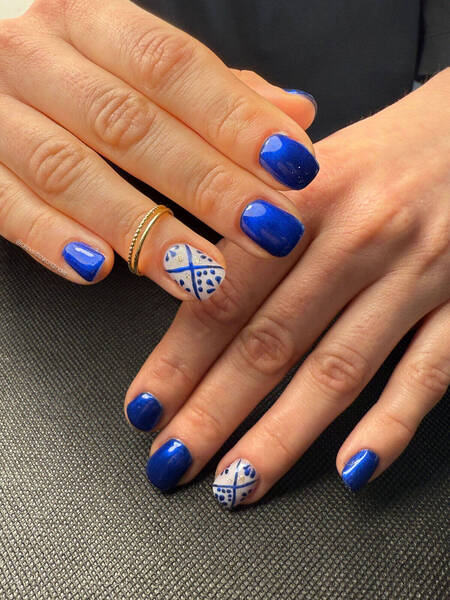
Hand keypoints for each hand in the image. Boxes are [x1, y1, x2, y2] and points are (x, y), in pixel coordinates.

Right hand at [0, 0, 317, 295]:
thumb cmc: (73, 69)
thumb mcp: (138, 63)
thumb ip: (217, 92)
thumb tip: (295, 113)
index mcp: (90, 22)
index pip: (173, 68)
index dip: (235, 120)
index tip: (293, 168)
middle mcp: (38, 56)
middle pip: (130, 124)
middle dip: (206, 184)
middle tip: (267, 232)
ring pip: (69, 171)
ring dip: (141, 229)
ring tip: (200, 272)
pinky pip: (6, 205)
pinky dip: (51, 238)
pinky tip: (97, 270)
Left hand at [125, 68, 449, 504]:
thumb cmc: (384, 153)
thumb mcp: (308, 162)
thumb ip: (249, 214)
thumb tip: (185, 275)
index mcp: (305, 198)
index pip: (227, 290)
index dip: (179, 357)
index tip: (145, 406)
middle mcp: (358, 237)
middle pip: (272, 340)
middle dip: (214, 411)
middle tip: (173, 460)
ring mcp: (416, 274)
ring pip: (339, 369)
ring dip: (283, 435)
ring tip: (239, 482)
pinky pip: (428, 374)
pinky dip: (389, 425)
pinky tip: (351, 467)